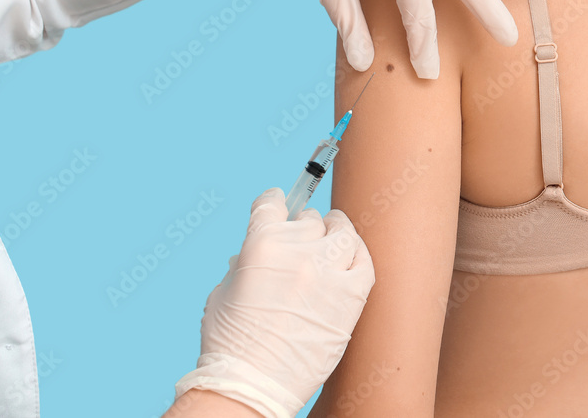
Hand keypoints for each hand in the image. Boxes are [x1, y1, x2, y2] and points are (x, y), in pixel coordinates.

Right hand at [174, 188, 374, 417]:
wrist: (253, 385)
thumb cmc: (231, 344)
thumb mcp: (223, 291)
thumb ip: (245, 263)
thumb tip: (255, 254)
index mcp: (261, 245)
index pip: (272, 205)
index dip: (274, 202)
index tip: (278, 203)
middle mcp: (297, 252)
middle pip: (310, 220)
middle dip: (304, 227)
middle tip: (304, 238)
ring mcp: (327, 273)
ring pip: (342, 234)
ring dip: (336, 232)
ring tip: (334, 235)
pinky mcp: (350, 298)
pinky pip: (364, 263)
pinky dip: (358, 256)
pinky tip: (351, 258)